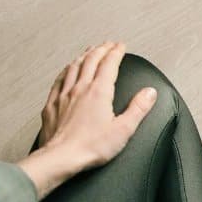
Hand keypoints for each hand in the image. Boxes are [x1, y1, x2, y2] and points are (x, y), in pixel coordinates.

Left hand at [17, 42, 156, 196]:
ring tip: (89, 51)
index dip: (116, 52)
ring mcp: (63, 95)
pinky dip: (66, 70)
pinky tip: (67, 71)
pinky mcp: (52, 104)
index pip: (109, 64)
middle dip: (101, 49)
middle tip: (107, 44)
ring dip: (83, 56)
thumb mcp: (123, 130)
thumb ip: (138, 109)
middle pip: (90, 60)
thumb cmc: (90, 148)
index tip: (121, 46)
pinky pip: (59, 80)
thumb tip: (149, 93)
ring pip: (73, 67)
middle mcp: (80, 89)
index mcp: (99, 92)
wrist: (61, 157)